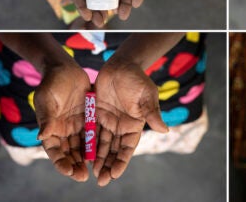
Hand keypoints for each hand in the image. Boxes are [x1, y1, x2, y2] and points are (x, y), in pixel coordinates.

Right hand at [34, 60, 91, 181]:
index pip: (54, 151)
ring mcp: (76, 124)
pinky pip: (93, 133)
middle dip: (75, 165)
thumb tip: (42, 135)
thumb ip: (47, 117)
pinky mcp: (88, 117)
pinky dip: (96, 143)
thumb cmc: (51, 83)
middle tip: (83, 176)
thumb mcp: (47, 99)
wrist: (64, 68)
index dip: (61, 162)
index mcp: (50, 129)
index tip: (69, 171)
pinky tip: (104, 152)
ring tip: (95, 169)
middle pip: (69, 152)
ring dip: (87, 158)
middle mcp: (62, 130)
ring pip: (82, 146)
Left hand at [93, 57, 167, 185]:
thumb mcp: (147, 96)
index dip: (122, 161)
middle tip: (101, 180)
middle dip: (108, 165)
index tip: (114, 174)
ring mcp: (109, 120)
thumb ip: (152, 113)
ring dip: (98, 159)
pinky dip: (87, 144)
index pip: (128, 147)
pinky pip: (91, 132)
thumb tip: (165, 130)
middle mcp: (122, 125)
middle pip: (115, 150)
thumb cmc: (138, 78)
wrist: (122, 64)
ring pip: (102, 144)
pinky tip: (81, 155)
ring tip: (91, 174)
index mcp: (135, 124)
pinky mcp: (96, 114)